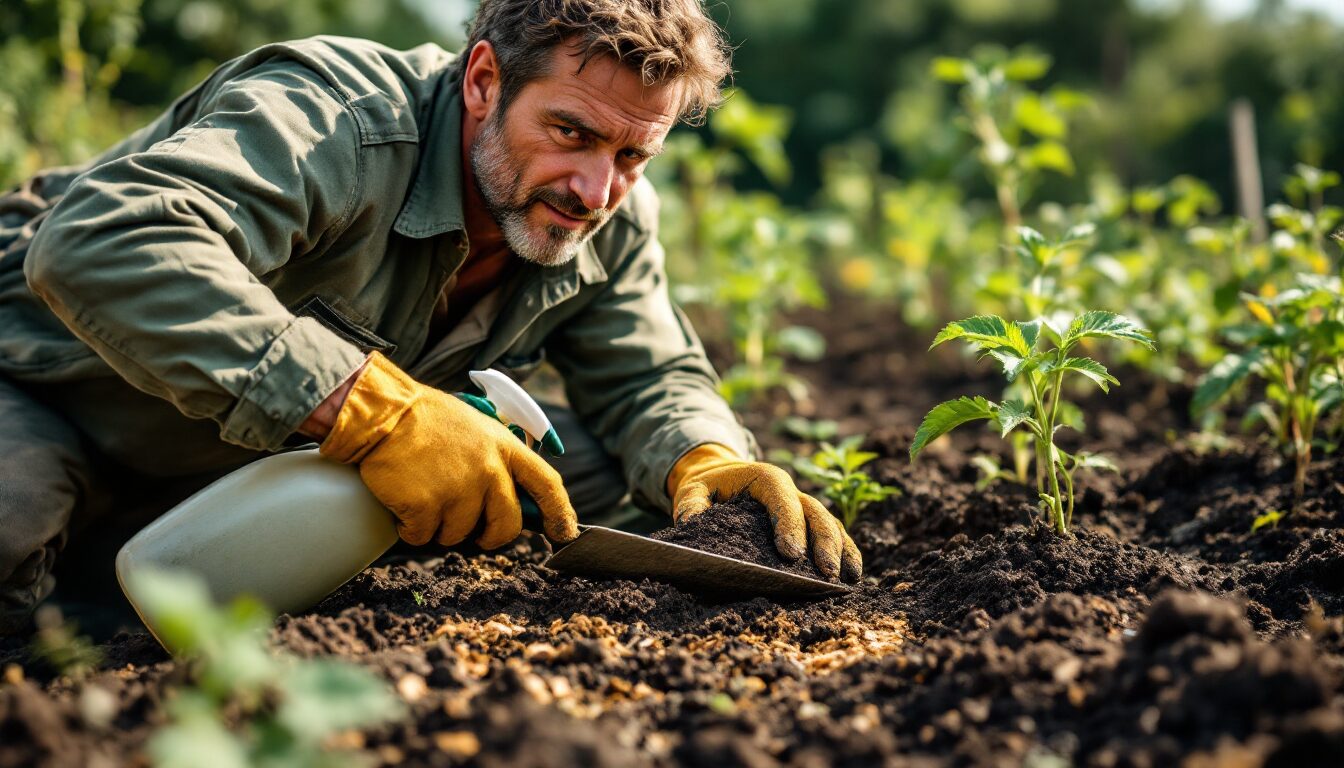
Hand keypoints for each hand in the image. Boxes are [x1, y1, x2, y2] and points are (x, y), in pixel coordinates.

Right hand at [318, 353, 577, 547]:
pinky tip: (403, 504)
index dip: (560, 513)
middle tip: (473, 533)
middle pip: (507, 525)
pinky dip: (410, 529)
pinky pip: (423, 538)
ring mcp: (459, 490)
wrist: (383, 413)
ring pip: (459, 536)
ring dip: (440, 528)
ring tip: (424, 496)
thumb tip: (509, 495)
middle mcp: (488, 470)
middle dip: (489, 537)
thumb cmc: (425, 419)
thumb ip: (497, 457)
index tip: (563, 534)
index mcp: (504, 447)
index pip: (547, 484)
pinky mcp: (427, 506)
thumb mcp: (477, 426)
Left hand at [667, 444, 861, 582]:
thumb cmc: (709, 487)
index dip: (790, 524)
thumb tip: (691, 524)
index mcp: (765, 478)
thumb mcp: (693, 490)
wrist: (721, 476)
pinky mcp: (809, 521)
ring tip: (847, 578)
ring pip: (831, 523)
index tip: (791, 554)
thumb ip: (691, 505)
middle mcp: (791, 490)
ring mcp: (803, 505)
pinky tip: (853, 575)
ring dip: (842, 549)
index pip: (782, 499)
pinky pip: (834, 533)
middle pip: (815, 513)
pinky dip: (846, 551)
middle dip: (823, 543)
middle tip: (827, 573)